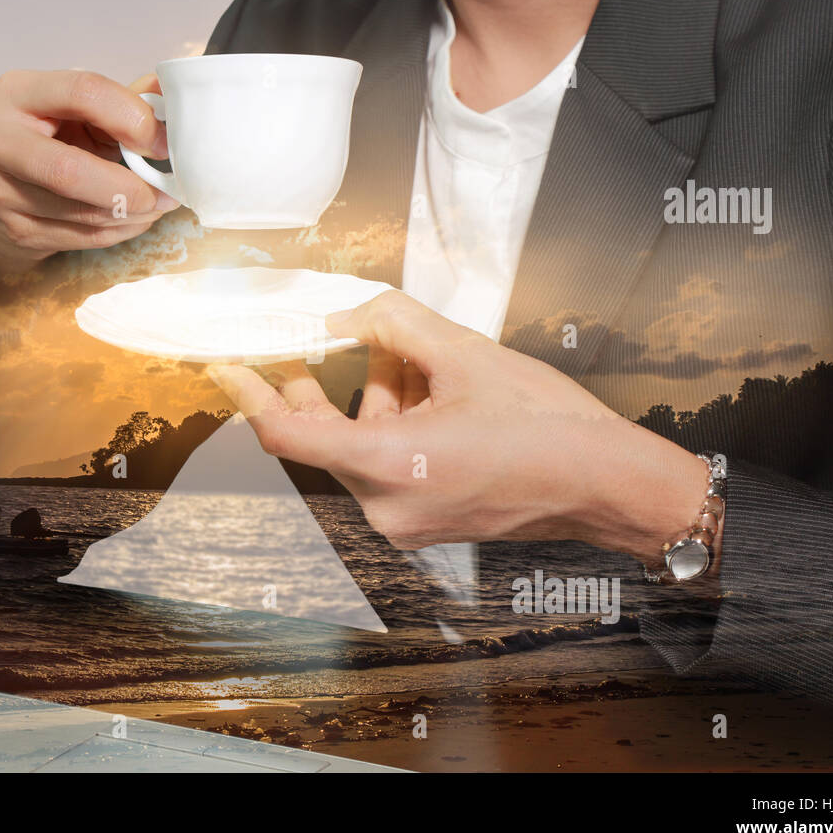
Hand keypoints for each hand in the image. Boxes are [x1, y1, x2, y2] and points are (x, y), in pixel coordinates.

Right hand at [0, 70, 179, 277]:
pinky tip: (134, 219)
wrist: (3, 186)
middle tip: (164, 193)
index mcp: (17, 92)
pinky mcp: (15, 231)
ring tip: (157, 205)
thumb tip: (170, 93)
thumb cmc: (51, 137)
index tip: (161, 142)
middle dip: (128, 186)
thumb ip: (123, 100)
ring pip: (81, 212)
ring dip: (132, 213)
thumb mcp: (79, 110)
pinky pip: (83, 238)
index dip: (132, 118)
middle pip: (69, 170)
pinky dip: (120, 231)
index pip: (83, 92)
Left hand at [207, 291, 710, 563]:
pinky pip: (389, 458)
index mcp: (388, 466)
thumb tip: (351, 314)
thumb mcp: (467, 356)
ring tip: (405, 347)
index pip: (287, 433)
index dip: (248, 393)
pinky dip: (396, 418)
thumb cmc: (551, 430)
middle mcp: (386, 504)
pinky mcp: (426, 517)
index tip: (223, 364)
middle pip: (326, 433)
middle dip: (318, 380)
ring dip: (373, 392)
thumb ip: (397, 326)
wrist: (610, 486)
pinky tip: (425, 379)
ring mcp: (406, 517)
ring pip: (362, 441)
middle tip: (300, 336)